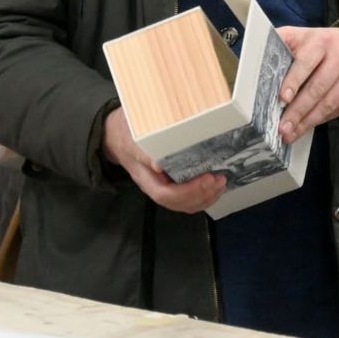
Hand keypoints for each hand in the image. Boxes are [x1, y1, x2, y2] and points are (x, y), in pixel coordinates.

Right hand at [101, 107, 225, 213]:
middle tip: (220, 179)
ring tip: (221, 183)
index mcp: (145, 178)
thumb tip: (158, 165)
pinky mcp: (172, 182)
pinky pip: (188, 196)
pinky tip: (215, 185)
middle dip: (202, 195)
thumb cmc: (126, 134)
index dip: (188, 192)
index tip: (206, 179)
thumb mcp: (131, 138)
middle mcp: (155, 186)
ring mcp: (164, 186)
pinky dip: (204, 194)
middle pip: (179, 203)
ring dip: (206, 196)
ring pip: (185, 203)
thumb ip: (143, 152)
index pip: (165, 195)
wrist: (117, 135)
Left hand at [277, 26, 338, 143]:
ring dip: (308, 121)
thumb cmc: (328, 44)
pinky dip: (322, 119)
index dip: (293, 81)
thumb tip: (257, 53)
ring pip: (329, 103)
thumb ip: (285, 40)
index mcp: (322, 41)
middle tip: (282, 128)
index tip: (282, 99)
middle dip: (298, 111)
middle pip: (317, 88)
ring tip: (291, 134)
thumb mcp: (307, 35)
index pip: (305, 63)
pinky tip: (309, 126)